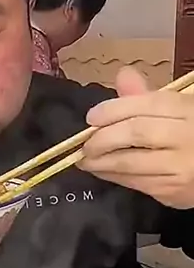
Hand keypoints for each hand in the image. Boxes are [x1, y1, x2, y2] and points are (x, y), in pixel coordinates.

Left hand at [79, 66, 193, 208]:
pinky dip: (114, 177)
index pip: (147, 104)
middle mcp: (187, 136)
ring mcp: (181, 166)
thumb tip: (122, 76)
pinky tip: (104, 171)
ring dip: (102, 162)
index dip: (114, 109)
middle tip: (84, 144)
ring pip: (131, 162)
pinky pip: (137, 183)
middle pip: (136, 133)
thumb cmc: (192, 134)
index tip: (91, 117)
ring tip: (86, 160)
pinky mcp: (174, 191)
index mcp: (189, 109)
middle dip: (103, 138)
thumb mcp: (179, 110)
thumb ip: (149, 96)